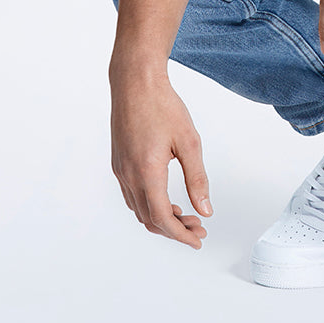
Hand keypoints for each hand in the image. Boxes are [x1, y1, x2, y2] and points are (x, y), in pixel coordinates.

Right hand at [109, 68, 212, 248]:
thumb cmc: (163, 106)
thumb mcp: (189, 142)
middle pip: (149, 219)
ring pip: (139, 210)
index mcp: (147, 172)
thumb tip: (205, 209)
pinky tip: (165, 199)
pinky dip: (149, 205)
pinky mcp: (118, 163)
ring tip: (185, 214)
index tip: (197, 239)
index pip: (162, 219)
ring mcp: (120, 170)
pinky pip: (132, 196)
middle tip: (197, 228)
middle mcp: (128, 176)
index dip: (180, 235)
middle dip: (174, 229)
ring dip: (161, 219)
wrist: (135, 83)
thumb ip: (197, 179)